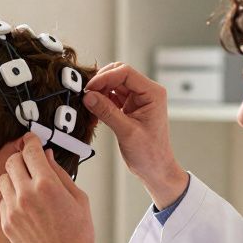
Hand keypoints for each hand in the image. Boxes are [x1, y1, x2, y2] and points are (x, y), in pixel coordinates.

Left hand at [0, 135, 101, 242]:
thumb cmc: (78, 234)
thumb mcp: (78, 198)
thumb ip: (60, 173)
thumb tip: (47, 155)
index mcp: (46, 185)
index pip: (31, 151)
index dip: (31, 141)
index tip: (31, 139)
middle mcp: (26, 195)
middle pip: (12, 161)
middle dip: (21, 158)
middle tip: (31, 162)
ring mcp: (13, 210)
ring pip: (3, 180)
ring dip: (14, 177)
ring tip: (29, 186)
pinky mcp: (6, 223)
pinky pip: (3, 200)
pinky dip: (12, 198)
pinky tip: (27, 206)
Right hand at [84, 63, 187, 207]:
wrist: (156, 169)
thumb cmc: (151, 154)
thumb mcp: (127, 132)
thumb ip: (107, 112)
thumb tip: (89, 97)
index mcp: (152, 93)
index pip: (125, 73)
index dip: (105, 77)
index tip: (89, 88)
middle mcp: (146, 93)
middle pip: (118, 75)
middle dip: (100, 83)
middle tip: (87, 95)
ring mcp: (137, 100)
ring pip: (112, 85)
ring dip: (99, 93)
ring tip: (89, 105)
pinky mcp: (128, 108)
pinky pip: (110, 97)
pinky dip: (100, 102)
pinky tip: (94, 111)